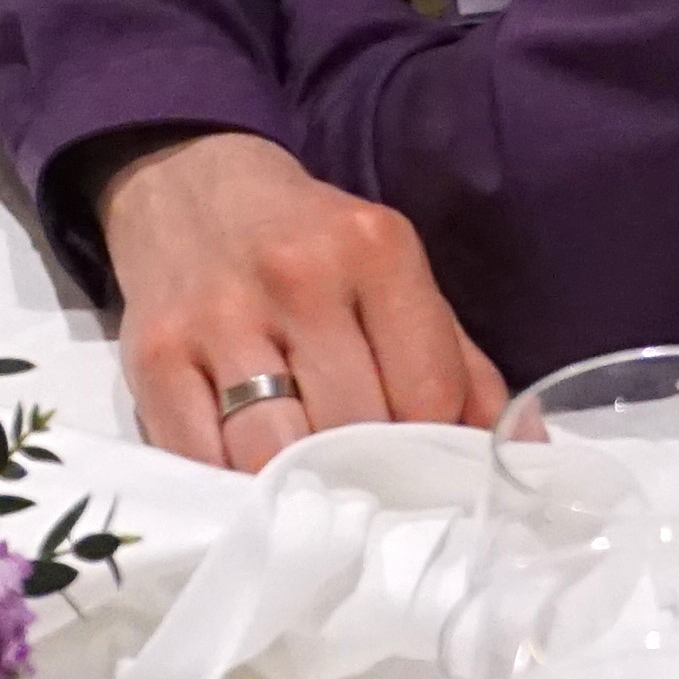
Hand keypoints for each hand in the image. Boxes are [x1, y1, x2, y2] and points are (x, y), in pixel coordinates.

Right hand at [98, 131, 504, 472]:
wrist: (187, 182)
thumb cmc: (309, 246)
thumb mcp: (393, 275)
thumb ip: (460, 364)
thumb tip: (525, 448)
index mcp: (375, 250)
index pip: (427, 393)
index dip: (431, 450)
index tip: (422, 472)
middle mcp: (298, 276)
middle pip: (354, 430)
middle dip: (368, 475)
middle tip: (368, 493)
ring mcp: (219, 317)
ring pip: (276, 455)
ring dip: (299, 491)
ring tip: (312, 496)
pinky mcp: (152, 356)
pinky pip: (201, 459)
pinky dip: (231, 488)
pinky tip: (249, 484)